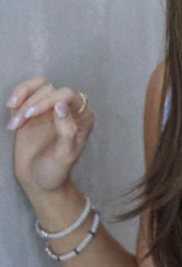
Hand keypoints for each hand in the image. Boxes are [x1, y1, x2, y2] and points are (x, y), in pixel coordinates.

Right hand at [6, 76, 94, 195]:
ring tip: (13, 123)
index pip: (69, 96)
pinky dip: (19, 95)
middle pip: (52, 90)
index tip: (31, 115)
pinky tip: (11, 107)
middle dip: (33, 104)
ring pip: (40, 86)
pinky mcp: (35, 109)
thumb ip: (67, 131)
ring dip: (24, 100)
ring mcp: (51, 107)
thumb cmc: (55, 170)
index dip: (49, 101)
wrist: (38, 181)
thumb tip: (61, 104)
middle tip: (18, 124)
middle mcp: (69, 108)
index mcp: (82, 117)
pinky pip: (28, 91)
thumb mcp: (64, 156)